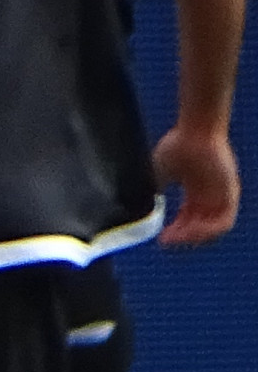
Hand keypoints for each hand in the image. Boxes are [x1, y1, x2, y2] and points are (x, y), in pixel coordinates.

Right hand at [157, 122, 238, 244]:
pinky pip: (224, 221)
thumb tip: (140, 208)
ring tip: (179, 238)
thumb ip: (154, 190)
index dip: (175, 230)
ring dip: (196, 236)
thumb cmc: (178, 145)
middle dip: (183, 236)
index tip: (161, 238)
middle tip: (167, 241)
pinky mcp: (230, 193)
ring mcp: (222, 195)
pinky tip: (192, 231)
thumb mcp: (159, 173)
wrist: (195, 131)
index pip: (188, 218)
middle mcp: (210, 195)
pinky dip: (209, 230)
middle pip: (200, 225)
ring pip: (213, 227)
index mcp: (195, 190)